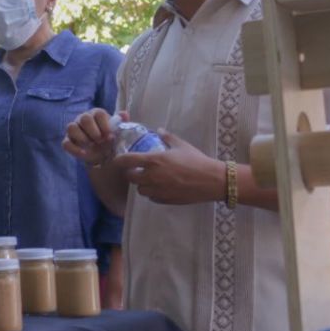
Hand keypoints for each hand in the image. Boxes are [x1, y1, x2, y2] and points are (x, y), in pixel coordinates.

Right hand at [62, 109, 128, 166]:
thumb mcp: (118, 132)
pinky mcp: (68, 141)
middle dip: (93, 130)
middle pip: (84, 118)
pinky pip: (66, 143)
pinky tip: (84, 154)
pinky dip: (74, 149)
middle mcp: (83, 119)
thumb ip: (121, 122)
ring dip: (82, 137)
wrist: (102, 154)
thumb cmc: (109, 139)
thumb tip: (124, 114)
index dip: (104, 124)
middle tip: (100, 141)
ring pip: (71, 127)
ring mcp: (74, 130)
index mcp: (96, 114)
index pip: (98, 113)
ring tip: (91, 145)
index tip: (110, 136)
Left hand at [109, 130, 224, 205]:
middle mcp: (152, 176)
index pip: (127, 161)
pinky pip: (152, 198)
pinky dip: (153, 193)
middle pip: (130, 178)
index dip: (119, 161)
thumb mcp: (181, 145)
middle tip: (137, 170)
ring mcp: (158, 190)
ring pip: (140, 190)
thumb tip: (159, 130)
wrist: (212, 180)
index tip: (118, 161)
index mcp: (154, 160)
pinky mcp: (165, 200)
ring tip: (151, 180)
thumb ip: (167, 137)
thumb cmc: (197, 160)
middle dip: (131, 174)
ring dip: (142, 185)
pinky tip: (161, 188)